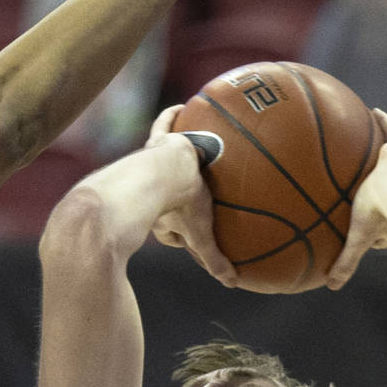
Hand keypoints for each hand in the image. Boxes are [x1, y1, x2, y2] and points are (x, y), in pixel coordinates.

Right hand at [146, 106, 236, 287]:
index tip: (191, 235)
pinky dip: (173, 115)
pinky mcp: (158, 141)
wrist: (153, 179)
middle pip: (167, 193)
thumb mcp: (200, 233)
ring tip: (188, 147)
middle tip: (191, 191)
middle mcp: (154, 189)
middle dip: (176, 195)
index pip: (172, 230)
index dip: (181, 236)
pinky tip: (184, 104)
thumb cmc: (176, 208)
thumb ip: (213, 258)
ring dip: (173, 154)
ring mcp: (153, 163)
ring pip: (164, 161)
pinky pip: (166, 124)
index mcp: (161, 215)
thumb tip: (232, 283)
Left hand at [326, 109, 386, 289]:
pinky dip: (382, 121)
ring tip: (370, 147)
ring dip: (381, 153)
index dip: (375, 222)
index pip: (383, 218)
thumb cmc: (384, 216)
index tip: (367, 220)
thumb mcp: (360, 238)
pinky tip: (371, 109)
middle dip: (379, 184)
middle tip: (369, 182)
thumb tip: (330, 286)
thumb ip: (346, 261)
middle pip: (385, 185)